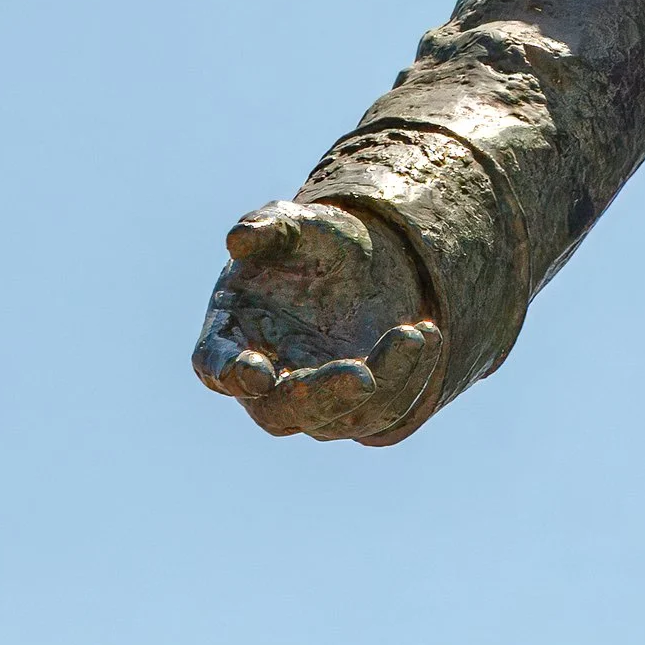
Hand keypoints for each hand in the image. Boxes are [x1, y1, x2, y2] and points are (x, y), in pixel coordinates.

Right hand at [192, 200, 442, 440]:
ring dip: (382, 383)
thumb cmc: (310, 246)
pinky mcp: (357, 408)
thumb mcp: (294, 225)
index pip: (216, 368)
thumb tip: (240, 237)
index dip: (230, 373)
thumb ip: (266, 228)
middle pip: (280, 413)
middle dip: (321, 397)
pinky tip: (428, 334)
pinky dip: (410, 376)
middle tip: (362, 376)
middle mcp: (266, 382)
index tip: (256, 371)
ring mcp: (312, 401)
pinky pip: (383, 410)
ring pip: (341, 419)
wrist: (362, 263)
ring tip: (414, 335)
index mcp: (230, 339)